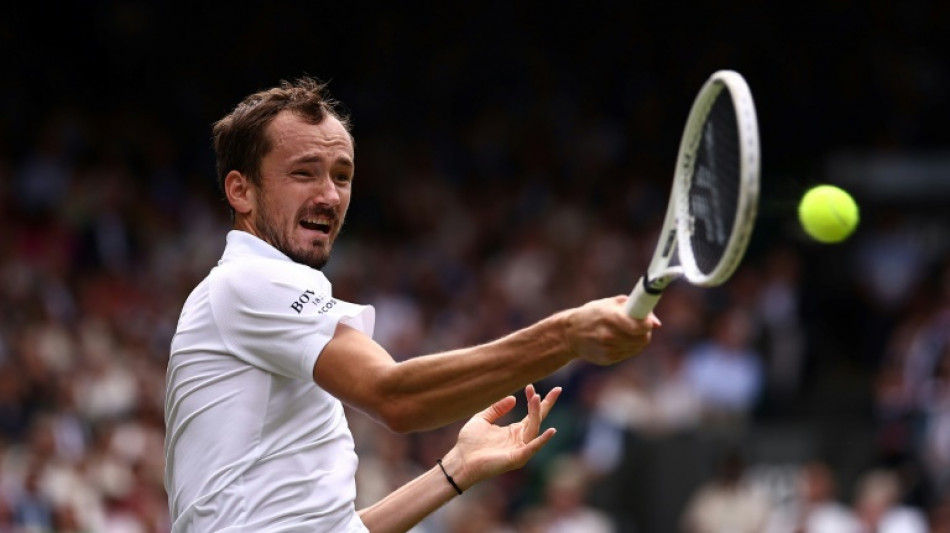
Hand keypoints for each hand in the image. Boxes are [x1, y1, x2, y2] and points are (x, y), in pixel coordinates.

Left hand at [440, 384, 560, 490]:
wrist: (460, 460)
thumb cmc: (469, 443)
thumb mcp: (482, 419)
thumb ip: (496, 409)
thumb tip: (513, 398)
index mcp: (513, 431)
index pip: (531, 414)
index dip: (534, 400)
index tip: (531, 385)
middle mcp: (520, 440)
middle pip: (538, 419)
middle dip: (546, 404)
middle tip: (557, 389)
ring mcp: (519, 449)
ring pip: (534, 428)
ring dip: (536, 413)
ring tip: (536, 398)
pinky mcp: (516, 459)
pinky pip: (532, 448)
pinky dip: (542, 440)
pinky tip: (551, 430)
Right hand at [564, 295, 660, 364]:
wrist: (570, 334)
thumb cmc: (593, 314)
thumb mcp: (610, 304)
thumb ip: (635, 308)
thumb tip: (656, 323)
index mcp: (610, 317)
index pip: (640, 326)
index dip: (647, 324)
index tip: (647, 321)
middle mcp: (609, 335)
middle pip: (643, 339)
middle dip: (645, 332)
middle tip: (640, 326)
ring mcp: (608, 349)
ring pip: (637, 347)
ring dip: (637, 339)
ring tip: (628, 332)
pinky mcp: (607, 359)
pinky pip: (628, 353)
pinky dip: (628, 347)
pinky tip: (619, 340)